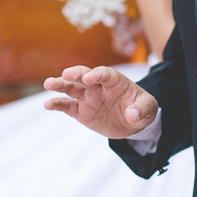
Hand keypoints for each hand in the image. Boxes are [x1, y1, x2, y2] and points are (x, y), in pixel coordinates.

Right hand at [43, 65, 158, 137]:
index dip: (97, 74)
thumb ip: (142, 109)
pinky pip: (67, 106)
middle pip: (84, 76)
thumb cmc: (141, 108)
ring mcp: (88, 97)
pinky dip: (58, 104)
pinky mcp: (81, 111)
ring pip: (71, 88)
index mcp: (115, 81)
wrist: (133, 122)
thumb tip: (132, 115)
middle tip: (66, 75)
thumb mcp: (149, 108)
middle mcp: (98, 86)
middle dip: (75, 74)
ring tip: (49, 84)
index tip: (89, 78)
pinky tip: (48, 104)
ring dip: (60, 84)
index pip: (105, 74)